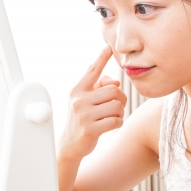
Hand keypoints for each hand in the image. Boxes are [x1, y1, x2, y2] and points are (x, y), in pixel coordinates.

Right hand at [58, 44, 126, 159]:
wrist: (70, 145)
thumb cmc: (82, 118)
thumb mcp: (86, 100)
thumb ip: (99, 87)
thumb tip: (117, 82)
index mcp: (77, 90)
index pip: (92, 70)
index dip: (101, 57)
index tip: (108, 46)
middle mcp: (79, 100)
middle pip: (114, 90)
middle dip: (121, 98)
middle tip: (117, 105)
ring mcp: (84, 115)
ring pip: (117, 106)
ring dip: (120, 112)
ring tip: (112, 116)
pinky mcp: (90, 129)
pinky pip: (116, 120)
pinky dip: (118, 122)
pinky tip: (111, 125)